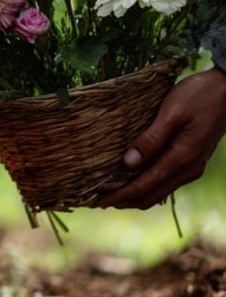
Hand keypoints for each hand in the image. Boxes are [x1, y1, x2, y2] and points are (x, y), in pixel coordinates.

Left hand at [97, 67, 225, 209]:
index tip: (98, 201)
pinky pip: (166, 181)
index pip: (144, 186)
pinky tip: (133, 179)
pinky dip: (147, 186)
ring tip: (111, 193)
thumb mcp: (171, 112)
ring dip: (135, 194)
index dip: (120, 195)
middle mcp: (188, 169)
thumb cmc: (198, 95)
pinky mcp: (192, 160)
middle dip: (124, 200)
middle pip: (151, 195)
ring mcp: (192, 166)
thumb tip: (128, 163)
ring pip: (159, 191)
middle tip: (97, 200)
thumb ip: (150, 139)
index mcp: (182, 158)